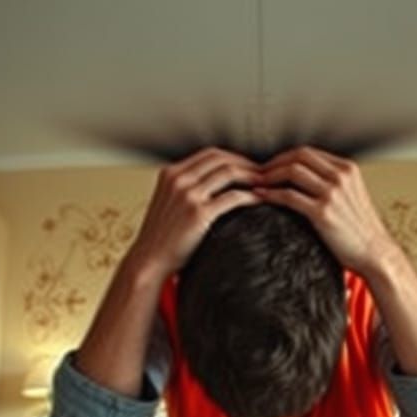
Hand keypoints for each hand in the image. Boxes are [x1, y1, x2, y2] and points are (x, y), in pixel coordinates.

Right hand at [126, 148, 260, 279]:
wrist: (149, 262)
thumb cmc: (160, 239)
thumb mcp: (168, 204)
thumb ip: (185, 190)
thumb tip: (212, 186)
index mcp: (171, 174)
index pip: (209, 154)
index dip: (233, 158)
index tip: (248, 167)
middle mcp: (178, 179)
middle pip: (221, 159)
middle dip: (246, 163)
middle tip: (263, 173)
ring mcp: (188, 195)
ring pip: (229, 172)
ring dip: (252, 176)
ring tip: (266, 184)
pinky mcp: (198, 214)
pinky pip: (232, 197)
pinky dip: (250, 196)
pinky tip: (260, 201)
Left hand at [255, 146, 399, 275]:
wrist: (374, 253)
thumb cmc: (360, 231)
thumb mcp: (351, 197)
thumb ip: (331, 184)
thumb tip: (305, 180)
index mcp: (347, 169)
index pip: (309, 152)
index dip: (284, 157)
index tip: (270, 166)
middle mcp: (341, 177)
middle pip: (298, 156)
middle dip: (274, 162)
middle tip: (258, 172)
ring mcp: (332, 193)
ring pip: (292, 172)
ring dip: (269, 176)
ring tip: (256, 184)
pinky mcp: (323, 212)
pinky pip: (290, 196)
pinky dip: (271, 194)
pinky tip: (261, 197)